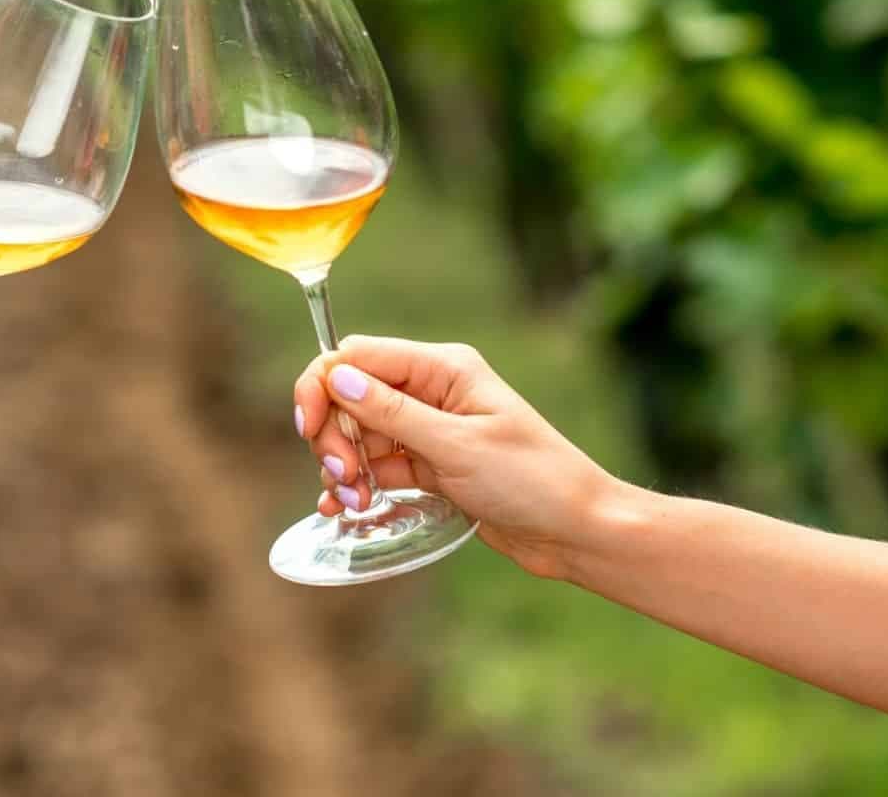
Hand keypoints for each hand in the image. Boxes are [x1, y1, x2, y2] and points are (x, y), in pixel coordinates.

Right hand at [293, 335, 613, 578]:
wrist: (576, 531)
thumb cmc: (532, 480)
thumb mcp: (456, 446)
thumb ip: (392, 413)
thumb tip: (336, 378)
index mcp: (442, 368)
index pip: (358, 356)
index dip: (322, 386)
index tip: (310, 429)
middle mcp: (431, 391)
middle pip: (350, 396)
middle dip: (333, 435)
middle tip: (340, 477)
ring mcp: (428, 428)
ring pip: (359, 434)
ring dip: (343, 466)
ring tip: (353, 503)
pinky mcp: (429, 464)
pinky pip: (376, 465)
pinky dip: (357, 484)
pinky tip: (344, 508)